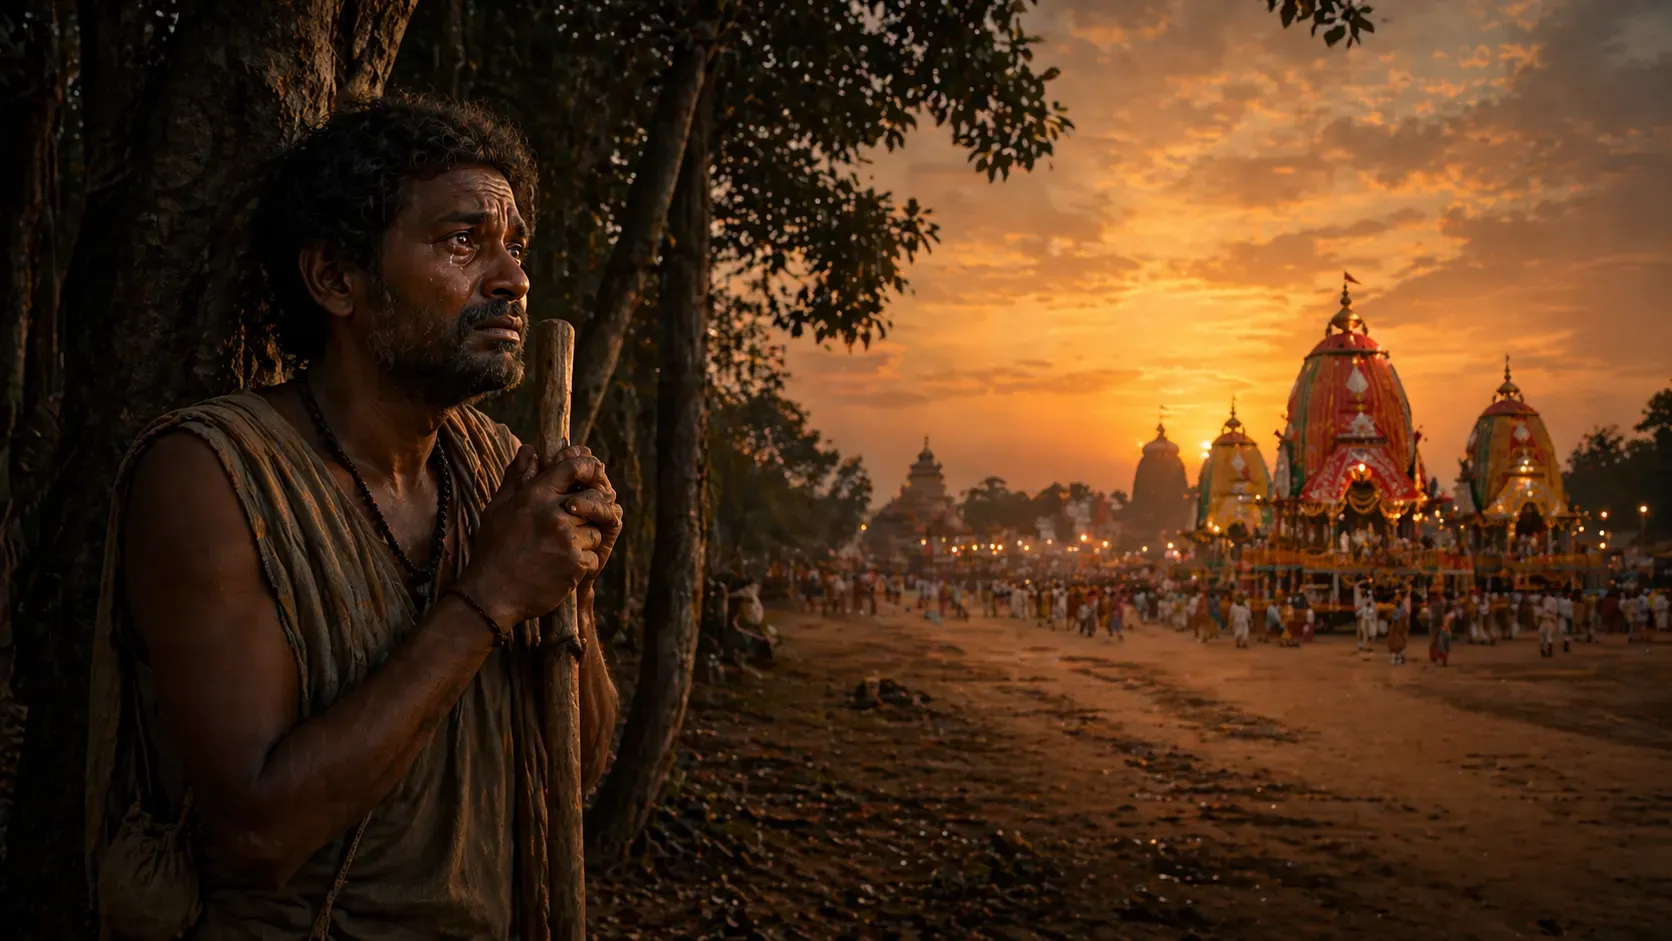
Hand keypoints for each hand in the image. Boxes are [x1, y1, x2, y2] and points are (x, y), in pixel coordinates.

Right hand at [457, 444, 621, 625]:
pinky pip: (593, 554)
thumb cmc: (493, 549)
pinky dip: (582, 561)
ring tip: (561, 548)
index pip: (573, 468)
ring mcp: (567, 540)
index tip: (594, 471)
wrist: (491, 594)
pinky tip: (562, 567)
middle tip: (584, 516)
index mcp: (535, 496)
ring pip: (595, 529)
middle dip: (595, 505)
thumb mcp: (498, 508)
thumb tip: (531, 449)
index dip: (589, 466)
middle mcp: (554, 514)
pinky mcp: (576, 564)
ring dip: (585, 537)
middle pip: (595, 497)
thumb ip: (518, 476)